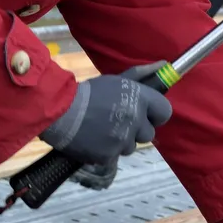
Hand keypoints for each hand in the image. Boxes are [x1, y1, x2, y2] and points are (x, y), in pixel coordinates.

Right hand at [41, 61, 172, 166]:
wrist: (57, 110)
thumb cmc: (89, 93)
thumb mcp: (117, 80)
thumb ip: (142, 75)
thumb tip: (165, 66)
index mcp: (140, 98)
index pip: (165, 112)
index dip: (155, 115)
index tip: (144, 115)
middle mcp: (135, 119)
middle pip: (149, 133)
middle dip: (136, 130)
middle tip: (116, 121)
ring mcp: (122, 139)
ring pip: (131, 146)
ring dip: (120, 141)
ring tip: (101, 130)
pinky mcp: (109, 155)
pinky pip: (115, 156)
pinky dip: (106, 151)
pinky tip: (94, 139)